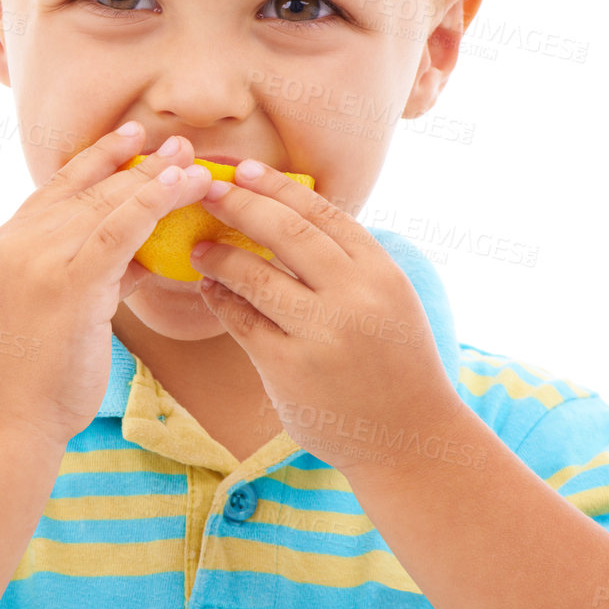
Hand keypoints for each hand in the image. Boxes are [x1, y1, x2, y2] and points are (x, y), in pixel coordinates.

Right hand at [0, 126, 211, 445]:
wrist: (6, 420)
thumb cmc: (34, 376)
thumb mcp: (59, 310)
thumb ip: (94, 274)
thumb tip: (141, 254)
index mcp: (10, 242)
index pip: (60, 185)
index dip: (100, 156)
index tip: (133, 135)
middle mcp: (20, 239)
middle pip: (91, 188)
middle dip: (140, 163)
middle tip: (181, 143)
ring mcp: (40, 257)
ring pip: (108, 203)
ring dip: (156, 178)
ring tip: (195, 161)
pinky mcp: (68, 283)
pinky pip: (117, 229)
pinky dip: (150, 202)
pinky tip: (178, 187)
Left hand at [187, 161, 460, 475]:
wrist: (409, 438)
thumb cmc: (396, 363)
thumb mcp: (390, 301)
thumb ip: (349, 263)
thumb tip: (290, 216)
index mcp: (381, 272)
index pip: (322, 213)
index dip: (277, 187)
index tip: (243, 171)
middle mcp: (354, 297)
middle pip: (285, 233)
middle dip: (239, 205)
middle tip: (205, 190)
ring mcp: (321, 334)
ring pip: (255, 277)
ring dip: (220, 255)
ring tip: (198, 246)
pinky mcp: (289, 369)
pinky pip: (242, 322)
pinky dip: (221, 300)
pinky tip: (210, 289)